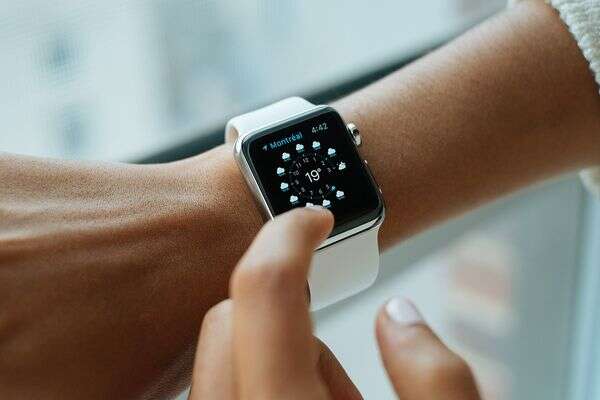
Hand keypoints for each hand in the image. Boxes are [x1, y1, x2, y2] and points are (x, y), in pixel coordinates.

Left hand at [189, 207, 480, 398]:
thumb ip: (439, 381)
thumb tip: (398, 317)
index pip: (263, 289)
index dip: (290, 235)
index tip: (313, 218)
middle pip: (227, 318)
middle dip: (285, 320)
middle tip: (332, 362)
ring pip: (216, 356)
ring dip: (272, 360)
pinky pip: (216, 385)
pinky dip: (256, 381)